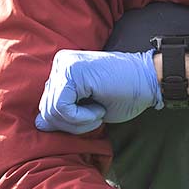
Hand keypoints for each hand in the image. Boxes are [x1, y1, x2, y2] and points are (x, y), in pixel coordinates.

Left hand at [35, 49, 162, 134]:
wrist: (149, 81)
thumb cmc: (123, 95)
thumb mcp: (86, 110)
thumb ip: (62, 114)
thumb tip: (39, 124)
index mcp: (62, 70)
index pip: (47, 105)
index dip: (67, 122)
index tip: (91, 117)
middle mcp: (60, 64)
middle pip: (46, 109)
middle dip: (71, 124)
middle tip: (95, 117)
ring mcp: (65, 65)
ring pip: (52, 110)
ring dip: (78, 122)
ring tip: (98, 112)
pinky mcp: (73, 72)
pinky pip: (62, 108)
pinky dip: (81, 118)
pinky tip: (98, 108)